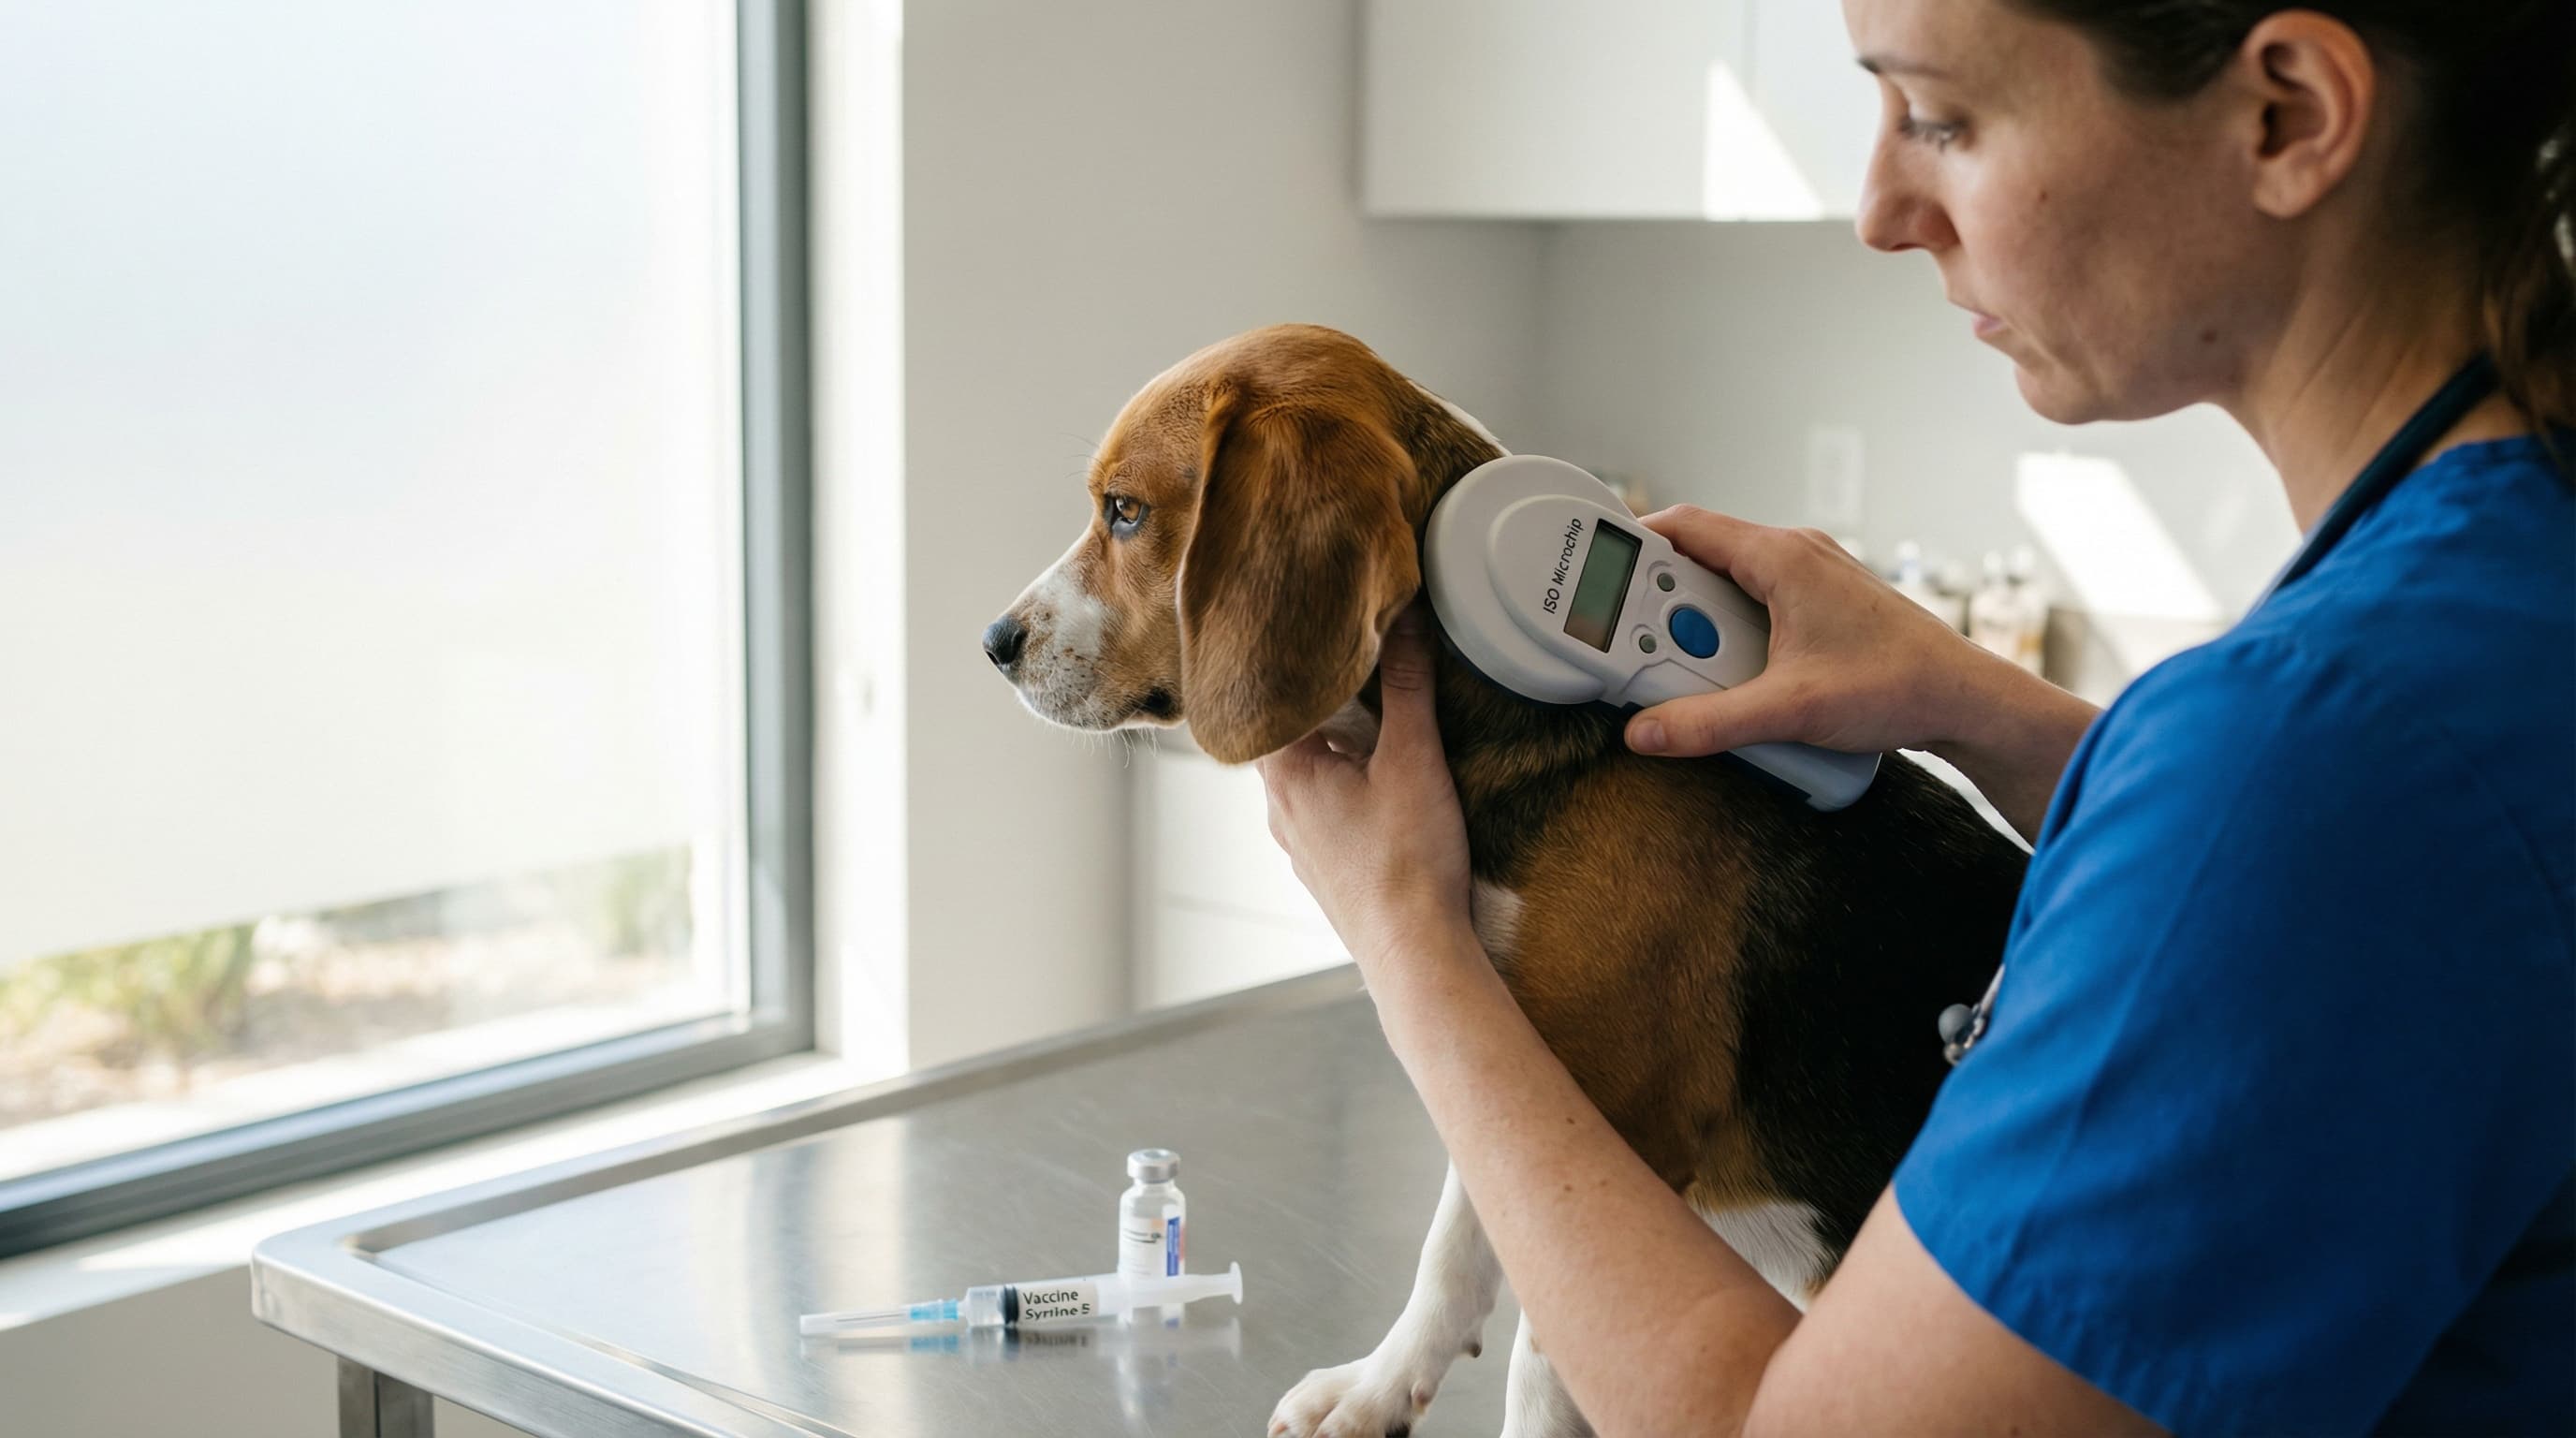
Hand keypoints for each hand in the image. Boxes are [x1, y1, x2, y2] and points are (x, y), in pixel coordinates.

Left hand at [1255, 603, 1472, 963]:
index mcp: (1285, 773)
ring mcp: (1299, 843)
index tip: (1313, 633)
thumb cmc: (1407, 862)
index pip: (1268, 698)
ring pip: (1304, 774)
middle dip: (1317, 702)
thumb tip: (1405, 618)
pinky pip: (1323, 809)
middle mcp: (1280, 808)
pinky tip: (1376, 781)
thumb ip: (1408, 685)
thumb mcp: (1413, 758)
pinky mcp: (1325, 868)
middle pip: (1286, 734)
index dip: (1291, 664)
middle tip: (1349, 664)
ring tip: (1368, 714)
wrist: (1415, 953)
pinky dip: (1342, 784)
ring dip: (1331, 745)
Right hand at [1627, 507, 2097, 839]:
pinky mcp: (1824, 608)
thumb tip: (1646, 732)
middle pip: (1702, 562)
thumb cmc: (1896, 686)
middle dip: (1667, 607)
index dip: (1634, 542)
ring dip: (1702, 628)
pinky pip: (1758, 608)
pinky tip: (1735, 678)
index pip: (1687, 524)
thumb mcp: (1788, 710)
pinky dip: (1733, 636)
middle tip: (1645, 648)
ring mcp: (1814, 580)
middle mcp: (1796, 556)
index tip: (1597, 569)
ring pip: (1730, 589)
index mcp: (1782, 557)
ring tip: (1693, 672)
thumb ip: (1708, 723)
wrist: (1967, 702)